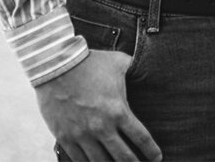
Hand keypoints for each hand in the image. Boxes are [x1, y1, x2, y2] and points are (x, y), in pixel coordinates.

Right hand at [35, 50, 161, 161]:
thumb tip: (147, 66)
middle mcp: (101, 128)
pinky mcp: (64, 137)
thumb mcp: (121, 63)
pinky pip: (78, 159)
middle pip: (122, 157)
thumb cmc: (92, 63)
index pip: (141, 138)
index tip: (157, 158)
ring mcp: (81, 135)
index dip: (151, 151)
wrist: (57, 66)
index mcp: (119, 111)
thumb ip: (136, 69)